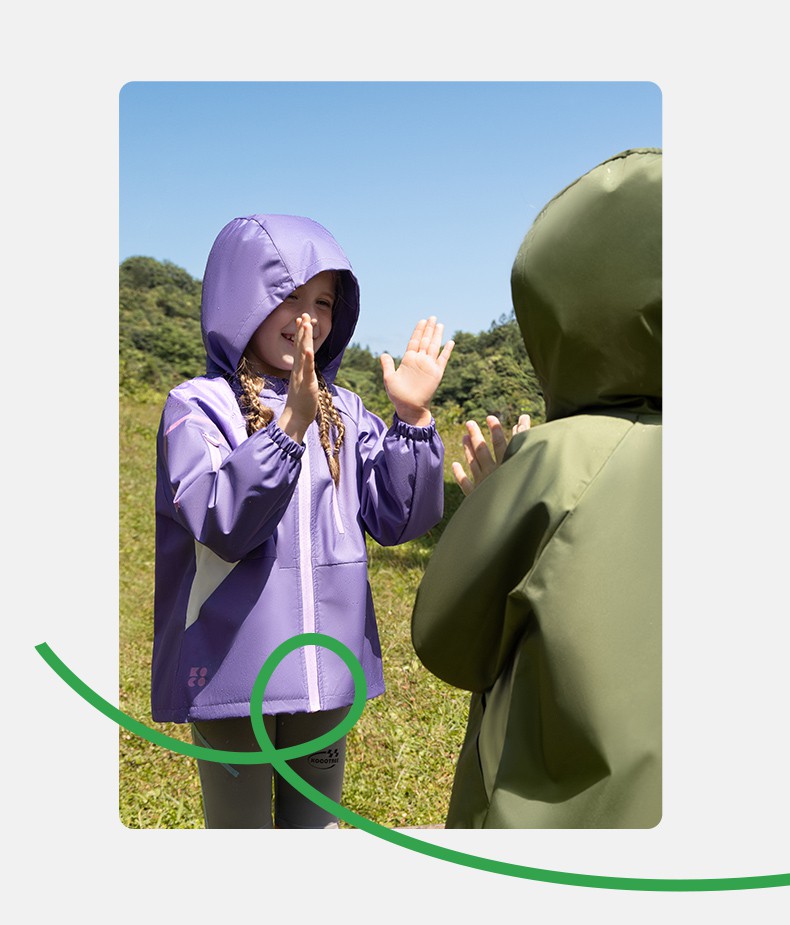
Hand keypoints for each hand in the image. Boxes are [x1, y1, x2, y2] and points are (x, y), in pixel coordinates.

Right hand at [278, 313, 318, 442]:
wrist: (295, 418)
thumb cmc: (300, 403)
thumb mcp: (302, 384)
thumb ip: (303, 374)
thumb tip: (305, 367)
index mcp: (298, 370)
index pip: (298, 348)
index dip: (300, 334)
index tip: (301, 320)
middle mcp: (298, 370)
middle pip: (299, 346)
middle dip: (302, 330)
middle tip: (304, 315)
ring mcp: (301, 376)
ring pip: (303, 354)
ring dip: (304, 339)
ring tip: (306, 324)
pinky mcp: (306, 384)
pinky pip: (307, 370)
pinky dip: (307, 360)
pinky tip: (307, 349)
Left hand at [380, 317, 454, 425]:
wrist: (409, 408)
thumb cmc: (398, 396)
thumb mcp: (389, 378)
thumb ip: (388, 365)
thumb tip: (383, 354)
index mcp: (408, 360)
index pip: (414, 341)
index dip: (418, 331)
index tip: (422, 321)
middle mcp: (420, 360)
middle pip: (425, 340)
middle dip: (429, 329)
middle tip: (433, 317)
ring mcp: (429, 366)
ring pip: (434, 346)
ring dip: (437, 336)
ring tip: (440, 325)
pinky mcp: (436, 373)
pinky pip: (443, 359)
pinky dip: (447, 351)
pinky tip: (451, 342)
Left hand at [452, 414, 529, 495]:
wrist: (511, 526)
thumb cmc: (527, 496)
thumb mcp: (529, 468)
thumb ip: (526, 442)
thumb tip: (525, 419)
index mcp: (508, 468)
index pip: (502, 444)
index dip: (497, 430)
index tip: (490, 418)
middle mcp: (494, 474)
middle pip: (483, 451)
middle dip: (477, 436)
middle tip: (469, 423)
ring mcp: (484, 486)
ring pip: (474, 464)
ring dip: (468, 450)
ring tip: (464, 437)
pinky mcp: (477, 499)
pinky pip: (466, 485)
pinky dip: (460, 476)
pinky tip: (455, 466)